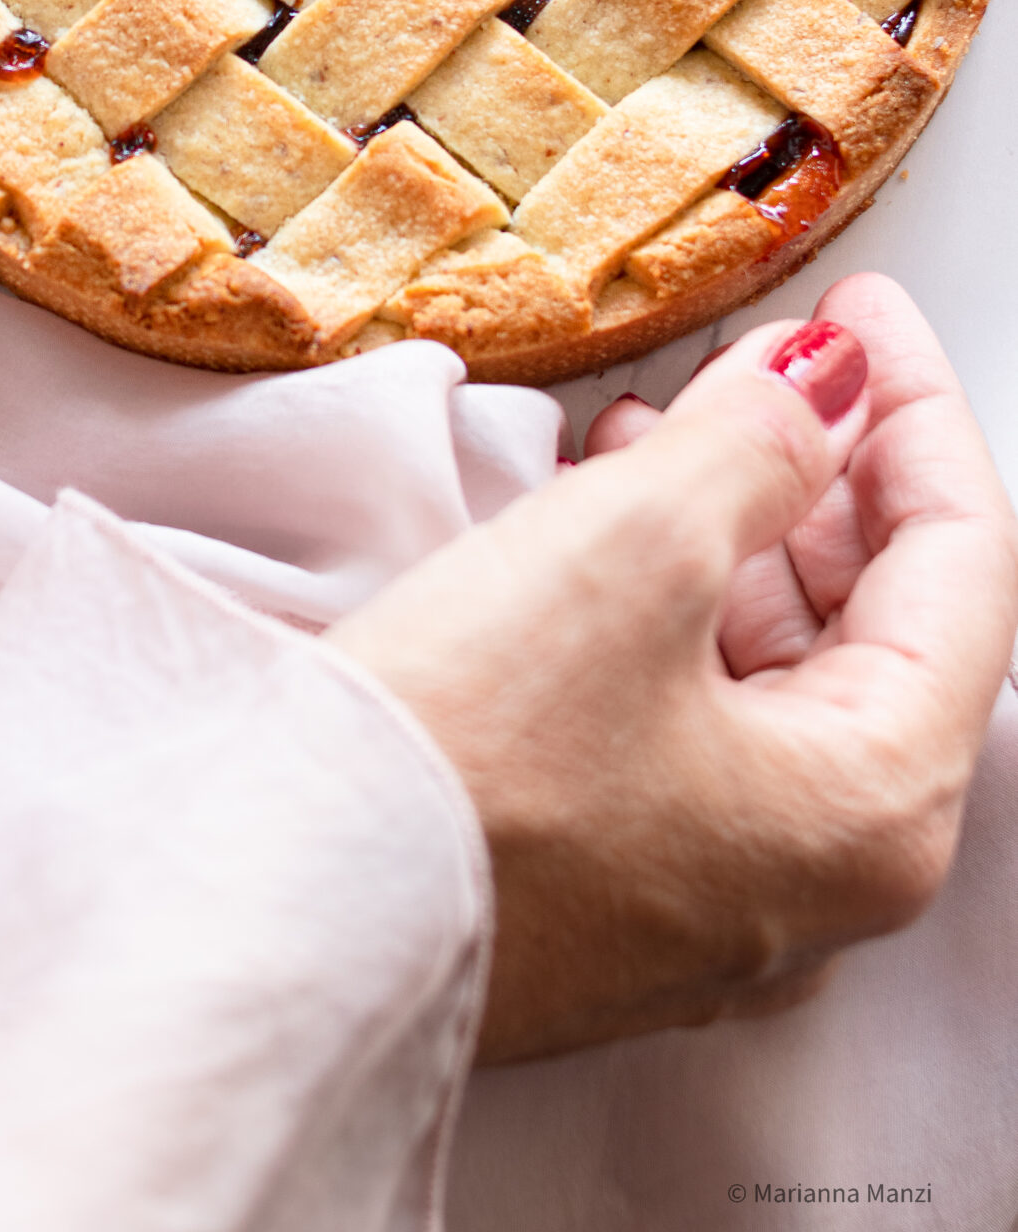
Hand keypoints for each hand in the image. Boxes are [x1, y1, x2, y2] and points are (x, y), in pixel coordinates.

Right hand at [328, 274, 1017, 1063]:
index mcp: (875, 809)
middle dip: (824, 470)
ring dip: (738, 529)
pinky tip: (604, 523)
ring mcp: (712, 897)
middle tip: (777, 357)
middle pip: (881, 622)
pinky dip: (671, 605)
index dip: (912, 409)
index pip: (963, 565)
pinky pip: (691, 717)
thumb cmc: (464, 761)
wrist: (281, 920)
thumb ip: (758, 444)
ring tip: (666, 418)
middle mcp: (819, 878)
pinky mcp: (612, 889)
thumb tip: (821, 385)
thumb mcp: (634, 548)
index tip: (861, 312)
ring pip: (778, 668)